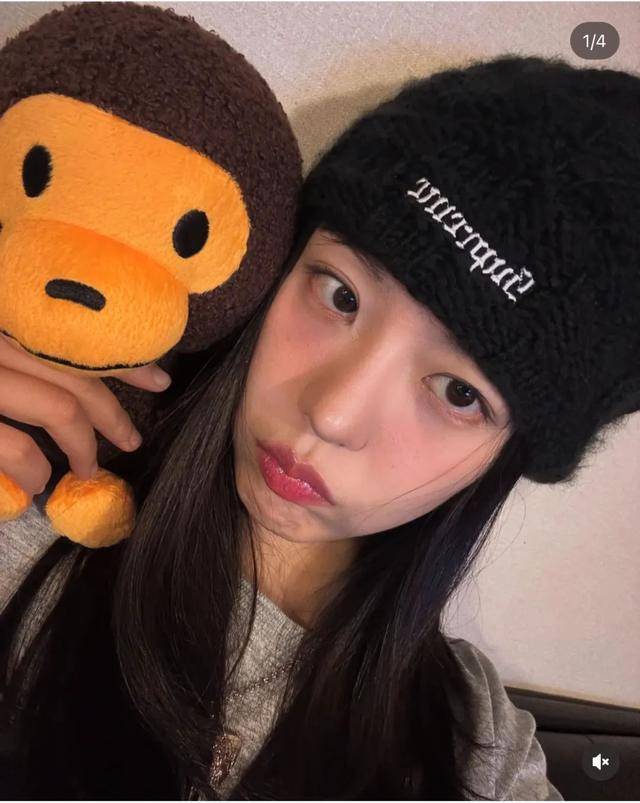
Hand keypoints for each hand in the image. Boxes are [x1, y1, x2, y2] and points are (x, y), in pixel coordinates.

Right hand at [0, 333, 171, 497]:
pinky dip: (34, 468)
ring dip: (82, 447)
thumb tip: (58, 361)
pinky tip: (35, 484)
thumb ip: (20, 350)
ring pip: (59, 410)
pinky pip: (17, 447)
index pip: (81, 336)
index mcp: (9, 321)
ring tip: (86, 470)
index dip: (126, 360)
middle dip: (113, 413)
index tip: (159, 380)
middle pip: (78, 374)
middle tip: (132, 440)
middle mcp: (1, 343)